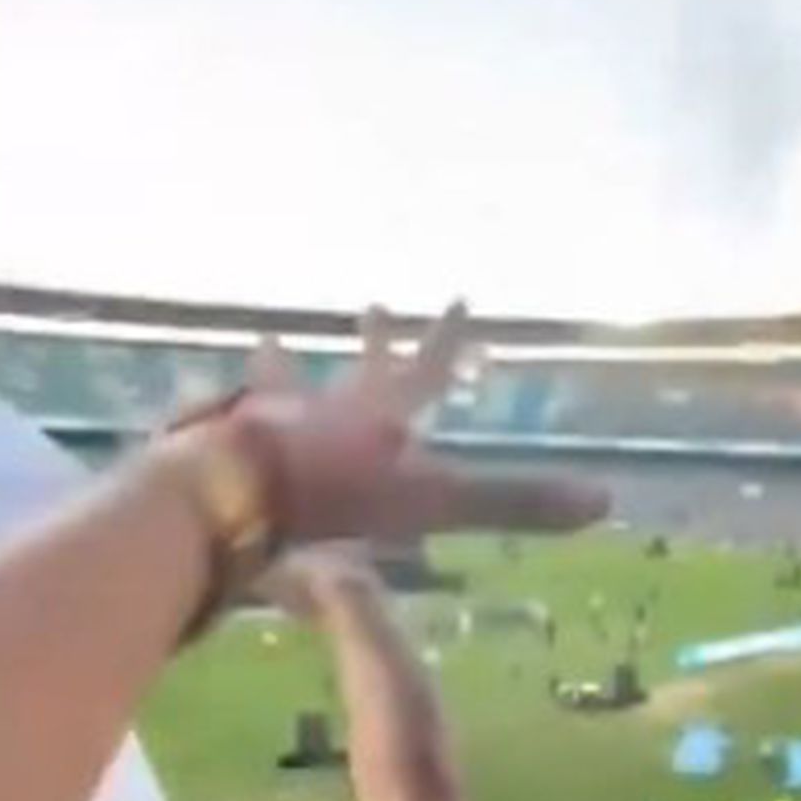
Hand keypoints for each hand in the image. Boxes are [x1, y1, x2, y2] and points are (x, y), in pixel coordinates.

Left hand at [219, 303, 608, 545]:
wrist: (246, 487)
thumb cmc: (345, 495)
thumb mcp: (441, 501)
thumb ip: (515, 502)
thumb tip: (603, 500)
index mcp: (385, 415)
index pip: (428, 367)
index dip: (448, 339)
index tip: (461, 298)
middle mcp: (332, 406)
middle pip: (361, 367)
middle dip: (375, 341)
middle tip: (375, 302)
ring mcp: (274, 421)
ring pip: (285, 387)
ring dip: (283, 370)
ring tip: (267, 342)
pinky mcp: (224, 446)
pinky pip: (223, 422)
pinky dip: (216, 411)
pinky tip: (198, 404)